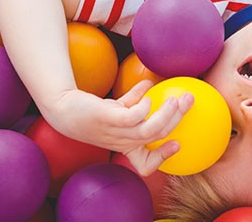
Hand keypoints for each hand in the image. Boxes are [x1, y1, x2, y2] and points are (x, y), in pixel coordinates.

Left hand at [45, 80, 193, 175]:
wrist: (62, 109)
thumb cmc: (91, 112)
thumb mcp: (116, 110)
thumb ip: (134, 100)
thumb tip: (151, 85)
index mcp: (126, 145)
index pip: (146, 165)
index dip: (163, 158)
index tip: (178, 143)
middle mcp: (123, 142)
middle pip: (158, 136)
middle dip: (177, 119)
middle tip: (189, 100)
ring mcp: (116, 133)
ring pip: (149, 130)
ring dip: (167, 114)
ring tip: (176, 99)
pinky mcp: (108, 119)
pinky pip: (132, 116)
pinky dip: (144, 105)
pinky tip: (147, 93)